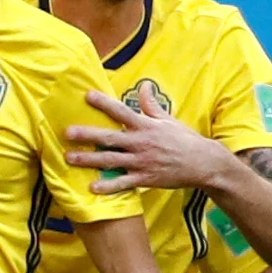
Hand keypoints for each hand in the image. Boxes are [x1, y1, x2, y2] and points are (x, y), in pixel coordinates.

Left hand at [64, 89, 234, 193]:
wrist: (204, 164)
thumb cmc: (184, 139)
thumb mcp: (168, 119)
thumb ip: (151, 104)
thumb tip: (144, 85)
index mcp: (146, 126)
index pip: (121, 111)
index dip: (104, 103)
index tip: (87, 95)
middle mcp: (141, 143)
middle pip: (109, 137)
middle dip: (87, 134)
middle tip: (67, 132)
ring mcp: (142, 162)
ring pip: (110, 160)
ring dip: (89, 159)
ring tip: (69, 158)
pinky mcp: (145, 179)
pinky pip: (123, 183)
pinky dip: (108, 186)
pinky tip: (92, 188)